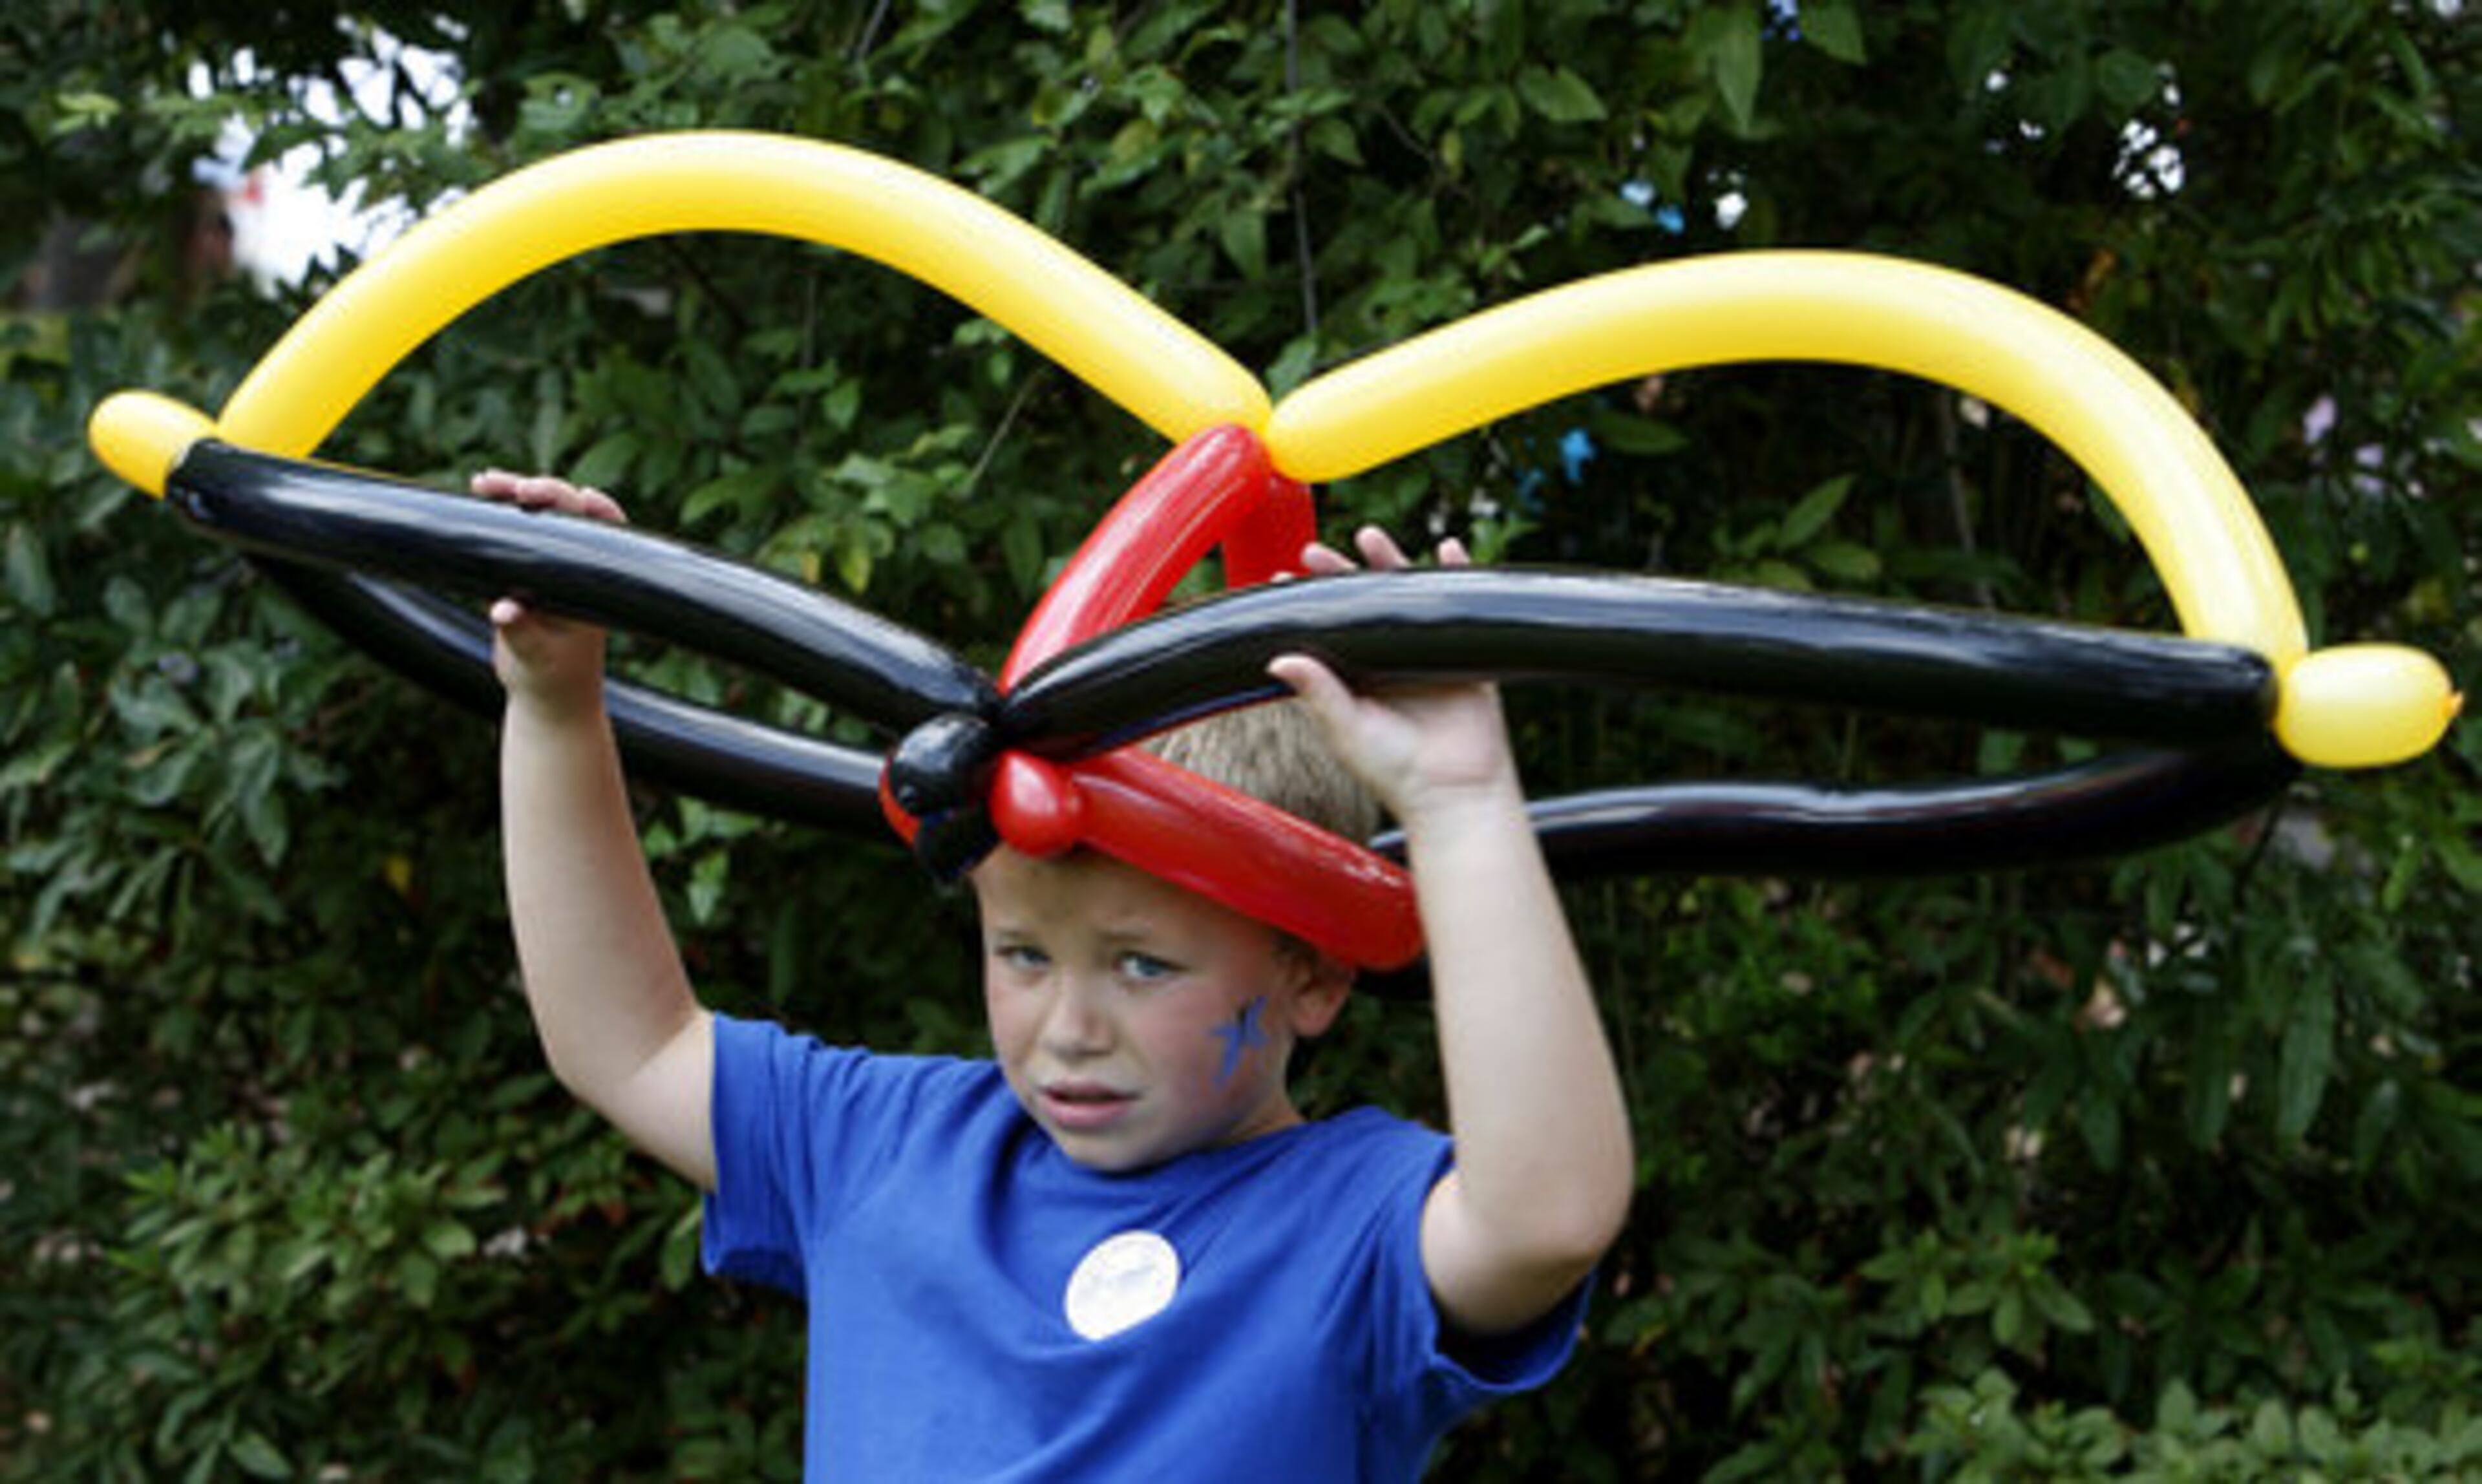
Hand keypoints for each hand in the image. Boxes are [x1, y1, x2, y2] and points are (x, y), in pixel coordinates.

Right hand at [469, 470, 625, 713]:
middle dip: (543, 493)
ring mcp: (548, 567)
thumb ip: (522, 633)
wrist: (544, 698)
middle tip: (516, 488)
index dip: (598, 509)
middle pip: (567, 514)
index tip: (583, 496)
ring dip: (511, 496)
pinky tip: (475, 495)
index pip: (608, 533)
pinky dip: (493, 515)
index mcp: (597, 583)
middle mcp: (576, 568)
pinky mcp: (520, 573)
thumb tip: (503, 611)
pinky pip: (509, 534)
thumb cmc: (552, 679)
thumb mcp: (536, 658)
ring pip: (534, 518)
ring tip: (483, 483)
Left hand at [1268, 526, 1520, 826]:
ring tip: (1370, 537)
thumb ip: (1318, 694)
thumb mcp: (1348, 730)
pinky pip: (1460, 607)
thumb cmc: (1396, 772)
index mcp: (1356, 677)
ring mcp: (1427, 654)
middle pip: (1362, 604)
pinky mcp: (1464, 655)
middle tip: (1315, 551)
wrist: (1457, 793)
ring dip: (1391, 564)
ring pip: (1406, 597)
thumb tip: (1278, 659)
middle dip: (1340, 574)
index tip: (1284, 578)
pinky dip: (1458, 576)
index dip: (1307, 603)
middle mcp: (1389, 660)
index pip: (1326, 629)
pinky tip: (1449, 550)